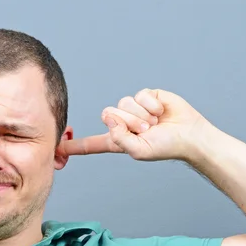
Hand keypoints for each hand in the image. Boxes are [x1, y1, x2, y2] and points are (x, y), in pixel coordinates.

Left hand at [58, 88, 210, 161]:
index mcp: (116, 140)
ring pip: (123, 103)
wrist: (189, 135)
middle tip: (147, 129)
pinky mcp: (146, 96)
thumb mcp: (138, 150)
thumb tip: (108, 117)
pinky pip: (139, 95)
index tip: (55, 149)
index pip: (90, 144)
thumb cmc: (165, 147)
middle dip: (129, 122)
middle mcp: (122, 123)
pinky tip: (161, 110)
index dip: (73, 146)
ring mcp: (133, 108)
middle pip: (108, 114)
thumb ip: (118, 138)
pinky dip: (151, 104)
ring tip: (155, 122)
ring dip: (141, 114)